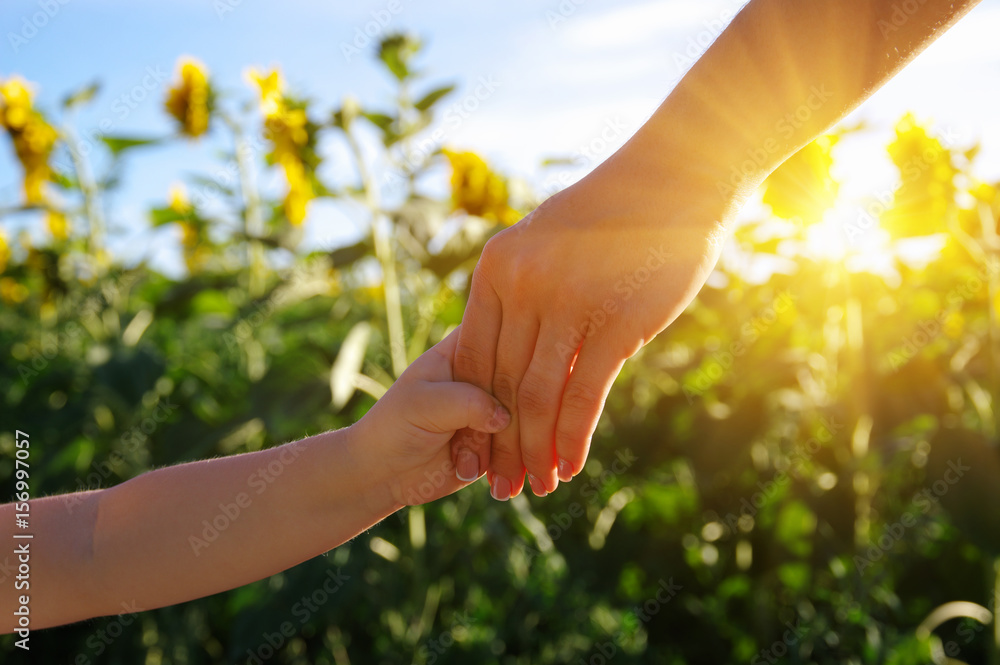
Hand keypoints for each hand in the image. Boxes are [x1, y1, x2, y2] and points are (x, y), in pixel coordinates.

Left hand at [356, 326, 510, 506]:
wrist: (385, 472)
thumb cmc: (396, 426)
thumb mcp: (424, 404)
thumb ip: (467, 402)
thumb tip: (507, 417)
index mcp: (468, 345)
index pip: (506, 334)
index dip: (517, 353)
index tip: (500, 386)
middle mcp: (489, 371)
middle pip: (526, 377)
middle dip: (512, 411)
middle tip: (477, 434)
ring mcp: (499, 406)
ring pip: (531, 416)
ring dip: (509, 444)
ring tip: (463, 458)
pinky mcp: (504, 439)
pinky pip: (525, 447)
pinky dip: (511, 464)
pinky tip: (480, 471)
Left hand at [450, 146, 734, 498]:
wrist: (674, 178)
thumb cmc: (611, 213)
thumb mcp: (549, 242)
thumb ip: (523, 291)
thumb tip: (513, 337)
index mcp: (496, 269)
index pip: (472, 357)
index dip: (472, 411)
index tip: (475, 447)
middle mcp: (522, 287)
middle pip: (499, 385)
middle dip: (498, 444)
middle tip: (500, 487)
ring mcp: (566, 305)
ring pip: (536, 397)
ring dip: (534, 451)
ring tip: (537, 488)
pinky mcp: (615, 323)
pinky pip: (584, 394)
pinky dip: (573, 436)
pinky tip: (572, 465)